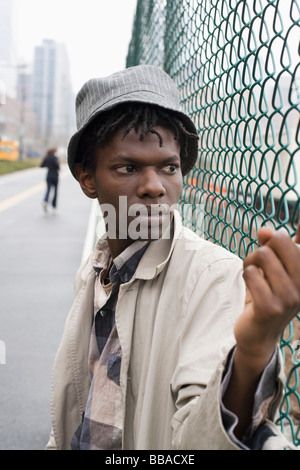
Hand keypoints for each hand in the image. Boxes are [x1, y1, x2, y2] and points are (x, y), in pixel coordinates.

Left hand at [235, 225, 299, 368]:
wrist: (259, 334)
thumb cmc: (266, 295)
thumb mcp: (272, 268)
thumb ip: (270, 245)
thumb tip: (264, 230)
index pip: (295, 239)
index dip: (277, 239)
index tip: (278, 243)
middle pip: (278, 240)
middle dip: (262, 248)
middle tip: (258, 265)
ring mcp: (289, 297)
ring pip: (262, 255)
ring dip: (250, 263)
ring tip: (253, 277)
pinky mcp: (271, 307)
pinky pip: (251, 273)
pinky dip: (246, 276)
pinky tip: (251, 288)